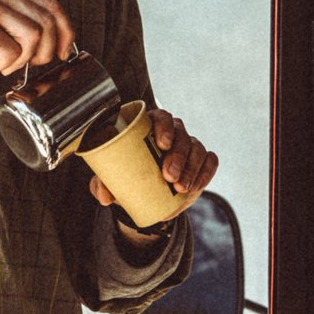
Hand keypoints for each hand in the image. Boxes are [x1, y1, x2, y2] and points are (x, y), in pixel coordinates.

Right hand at [0, 0, 74, 76]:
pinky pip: (11, 51)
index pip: (51, 6)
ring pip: (33, 38)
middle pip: (47, 23)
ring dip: (20, 60)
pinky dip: (2, 65)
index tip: (64, 54)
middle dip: (44, 52)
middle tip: (23, 64)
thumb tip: (54, 41)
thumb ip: (14, 20)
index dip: (66, 33)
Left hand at [89, 108, 217, 222]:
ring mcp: (189, 146)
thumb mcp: (111, 178)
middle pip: (181, 134)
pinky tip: (196, 186)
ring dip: (192, 168)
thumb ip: (103, 184)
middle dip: (178, 155)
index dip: (164, 127)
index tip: (162, 144)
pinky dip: (205, 173)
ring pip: (197, 149)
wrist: (145, 191)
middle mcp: (173, 132)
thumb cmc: (126, 174)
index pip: (162, 117)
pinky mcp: (201, 161)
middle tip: (169, 176)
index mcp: (150, 126)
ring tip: (181, 188)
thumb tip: (104, 196)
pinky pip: (210, 161)